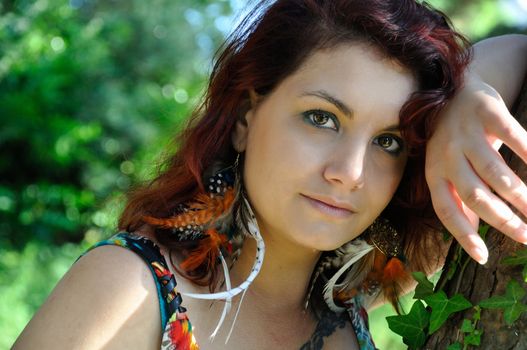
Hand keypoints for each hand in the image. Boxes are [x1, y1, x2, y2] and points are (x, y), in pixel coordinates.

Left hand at [426, 72, 526, 263]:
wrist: (454, 90)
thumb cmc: (454, 141)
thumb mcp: (446, 169)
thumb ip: (458, 200)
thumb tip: (473, 236)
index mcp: (433, 172)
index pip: (445, 210)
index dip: (462, 235)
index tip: (483, 258)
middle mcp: (446, 154)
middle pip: (474, 195)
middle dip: (503, 219)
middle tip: (526, 237)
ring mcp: (466, 133)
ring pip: (495, 172)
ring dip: (521, 196)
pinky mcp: (487, 112)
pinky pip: (513, 137)